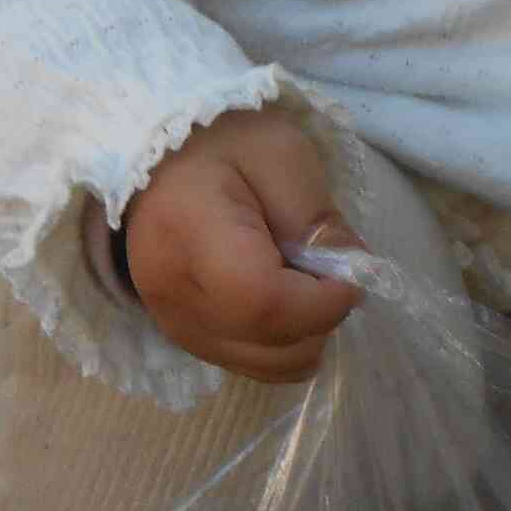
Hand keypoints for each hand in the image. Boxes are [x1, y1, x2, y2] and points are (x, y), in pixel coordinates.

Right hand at [98, 108, 362, 381]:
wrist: (159, 160)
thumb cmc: (220, 144)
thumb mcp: (281, 154)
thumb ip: (317, 216)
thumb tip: (351, 274)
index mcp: (189, 234)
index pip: (264, 302)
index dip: (323, 299)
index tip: (350, 270)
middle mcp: (173, 296)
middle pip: (272, 345)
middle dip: (321, 315)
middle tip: (324, 266)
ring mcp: (174, 325)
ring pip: (268, 366)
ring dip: (305, 333)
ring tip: (300, 280)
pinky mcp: (183, 338)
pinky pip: (252, 365)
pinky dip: (282, 342)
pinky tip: (281, 298)